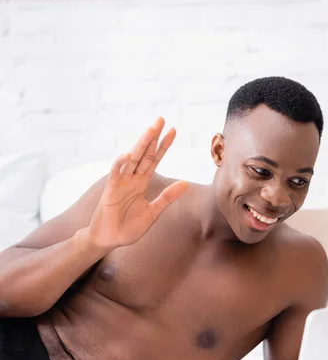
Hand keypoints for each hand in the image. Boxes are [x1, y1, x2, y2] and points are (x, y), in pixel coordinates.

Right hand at [88, 117, 187, 249]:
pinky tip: (128, 155)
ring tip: (150, 130)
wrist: (109, 240)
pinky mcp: (110, 191)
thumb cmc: (128, 227)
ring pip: (132, 159)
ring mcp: (120, 183)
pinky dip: (120, 165)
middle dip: (152, 137)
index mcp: (141, 183)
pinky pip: (115, 174)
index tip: (173, 130)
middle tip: (161, 119)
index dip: (163, 146)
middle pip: (144, 154)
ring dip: (141, 144)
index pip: (154, 159)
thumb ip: (167, 197)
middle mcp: (131, 179)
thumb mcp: (153, 212)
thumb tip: (186, 183)